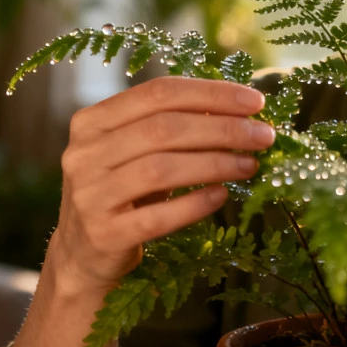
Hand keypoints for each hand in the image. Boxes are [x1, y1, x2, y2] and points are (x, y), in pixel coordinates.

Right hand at [49, 76, 273, 293]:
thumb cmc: (123, 192)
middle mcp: (83, 154)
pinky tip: (222, 195)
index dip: (211, 93)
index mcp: (91, 121)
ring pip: (162, 168)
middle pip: (163, 128)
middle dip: (222, 128)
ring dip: (216, 163)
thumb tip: (241, 109)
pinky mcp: (103, 235)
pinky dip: (195, 204)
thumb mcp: (136, 151)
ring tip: (250, 164)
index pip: (159, 93)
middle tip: (263, 135)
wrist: (83, 254)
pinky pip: (158, 217)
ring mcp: (89, 195)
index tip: (255, 101)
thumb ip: (174, 126)